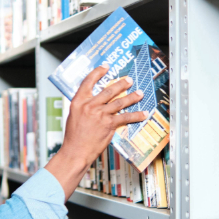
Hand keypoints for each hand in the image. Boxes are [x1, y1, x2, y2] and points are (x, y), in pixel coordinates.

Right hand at [43, 66, 147, 198]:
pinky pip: (126, 117)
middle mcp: (90, 105)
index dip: (98, 72)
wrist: (76, 151)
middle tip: (129, 80)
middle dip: (121, 84)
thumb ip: (85, 106)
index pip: (88, 81)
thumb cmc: (75, 136)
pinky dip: (136, 115)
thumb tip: (96, 100)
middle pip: (109, 90)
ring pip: (120, 102)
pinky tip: (143, 114)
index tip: (106, 67)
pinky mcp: (109, 124)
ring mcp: (100, 114)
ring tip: (139, 93)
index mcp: (78, 101)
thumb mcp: (74, 115)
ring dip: (132, 97)